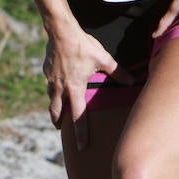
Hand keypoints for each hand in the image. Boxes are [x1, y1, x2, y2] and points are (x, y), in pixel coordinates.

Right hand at [43, 23, 127, 149]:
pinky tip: (57, 83)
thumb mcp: (103, 59)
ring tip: (57, 111)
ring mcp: (51, 80)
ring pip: (51, 99)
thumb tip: (131, 81)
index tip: (81, 147)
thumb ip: (117, 72)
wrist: (61, 31)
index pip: (78, 116)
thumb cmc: (83, 46)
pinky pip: (49, 84)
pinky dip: (52, 88)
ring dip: (54, 107)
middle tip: (62, 130)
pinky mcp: (46, 71)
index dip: (81, 133)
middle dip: (59, 123)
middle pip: (57, 112)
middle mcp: (61, 88)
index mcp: (75, 89)